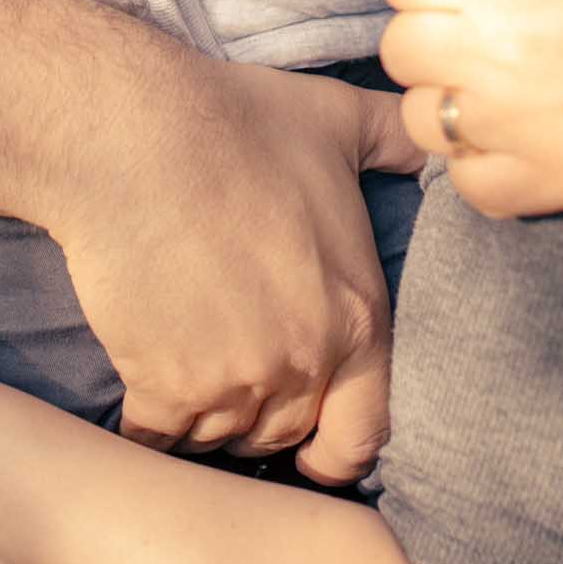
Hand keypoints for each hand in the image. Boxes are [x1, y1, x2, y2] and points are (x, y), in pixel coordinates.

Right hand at [55, 59, 423, 484]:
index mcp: (357, 315)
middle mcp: (302, 361)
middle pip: (287, 433)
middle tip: (240, 371)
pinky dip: (152, 423)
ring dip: (210, 417)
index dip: (340, 444)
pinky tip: (145, 385)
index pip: (365, 431)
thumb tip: (429, 142)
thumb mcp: (337, 119)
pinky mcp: (162, 386)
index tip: (316, 441)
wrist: (133, 135)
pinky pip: (160, 438)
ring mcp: (231, 381)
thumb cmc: (235, 121)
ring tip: (194, 367)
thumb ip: (396, 140)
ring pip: (223, 438)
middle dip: (267, 414)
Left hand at [379, 0, 562, 216]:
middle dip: (440, 18)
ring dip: (454, 91)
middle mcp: (500, 54)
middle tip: (503, 3)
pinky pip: (476, 189)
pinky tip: (527, 121)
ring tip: (511, 64)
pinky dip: (485, 158)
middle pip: (404, 47)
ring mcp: (535, 129)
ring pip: (427, 121)